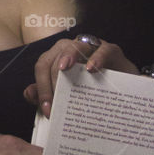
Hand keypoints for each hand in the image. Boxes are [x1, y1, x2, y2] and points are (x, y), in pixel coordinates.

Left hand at [23, 35, 138, 117]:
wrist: (124, 91)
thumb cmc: (93, 90)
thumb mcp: (68, 94)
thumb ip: (47, 93)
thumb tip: (29, 93)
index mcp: (59, 57)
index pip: (43, 65)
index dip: (42, 86)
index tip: (47, 109)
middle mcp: (73, 48)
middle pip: (56, 55)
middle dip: (53, 79)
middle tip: (57, 102)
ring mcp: (92, 48)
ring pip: (75, 45)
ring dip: (68, 56)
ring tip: (64, 69)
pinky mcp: (112, 50)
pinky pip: (103, 49)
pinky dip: (96, 58)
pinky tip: (91, 69)